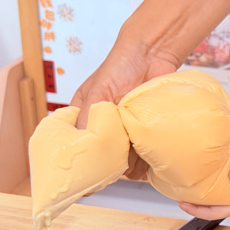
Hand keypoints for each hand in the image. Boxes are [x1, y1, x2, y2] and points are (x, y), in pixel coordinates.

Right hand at [70, 38, 177, 179]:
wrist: (152, 55)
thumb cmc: (119, 66)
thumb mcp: (96, 93)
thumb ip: (87, 118)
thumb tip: (83, 145)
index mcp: (85, 117)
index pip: (77, 146)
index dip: (80, 161)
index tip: (83, 173)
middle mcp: (105, 129)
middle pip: (102, 159)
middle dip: (106, 166)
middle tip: (112, 164)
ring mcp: (127, 133)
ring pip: (124, 162)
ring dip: (127, 164)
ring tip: (132, 156)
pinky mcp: (146, 134)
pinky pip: (144, 156)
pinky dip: (145, 161)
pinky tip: (146, 159)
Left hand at [179, 169, 229, 219]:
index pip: (211, 213)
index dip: (195, 210)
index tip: (182, 204)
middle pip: (210, 207)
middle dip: (195, 203)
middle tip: (181, 193)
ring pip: (217, 198)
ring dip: (205, 193)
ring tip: (193, 185)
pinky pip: (225, 188)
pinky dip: (216, 183)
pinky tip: (213, 175)